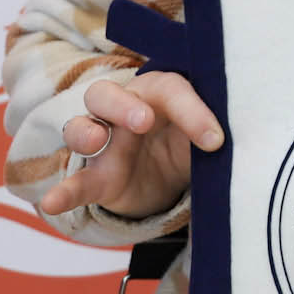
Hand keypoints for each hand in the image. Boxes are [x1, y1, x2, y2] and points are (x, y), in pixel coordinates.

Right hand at [39, 72, 222, 219]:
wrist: (173, 178)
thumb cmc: (189, 142)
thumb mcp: (207, 135)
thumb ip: (217, 130)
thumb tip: (241, 139)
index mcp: (157, 93)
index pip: (169, 90)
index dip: (192, 112)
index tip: (215, 140)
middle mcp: (123, 112)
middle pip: (107, 94)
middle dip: (123, 104)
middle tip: (145, 121)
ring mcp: (105, 145)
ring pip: (81, 128)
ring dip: (85, 132)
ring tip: (97, 141)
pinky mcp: (97, 178)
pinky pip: (75, 182)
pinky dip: (62, 192)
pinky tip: (52, 203)